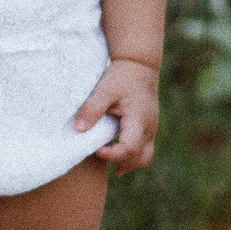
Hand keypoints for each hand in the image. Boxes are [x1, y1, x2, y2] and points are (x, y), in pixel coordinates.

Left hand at [74, 58, 159, 172]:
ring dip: (129, 163)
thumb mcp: (104, 90)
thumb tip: (78, 129)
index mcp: (139, 120)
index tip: (96, 148)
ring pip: (145, 156)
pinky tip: (116, 153)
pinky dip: (132, 155)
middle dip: (121, 163)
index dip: (112, 154)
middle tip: (101, 156)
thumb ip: (92, 108)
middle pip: (141, 158)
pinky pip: (145, 148)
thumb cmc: (121, 76)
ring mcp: (152, 128)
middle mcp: (150, 127)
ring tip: (111, 164)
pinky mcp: (149, 127)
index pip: (130, 148)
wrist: (139, 65)